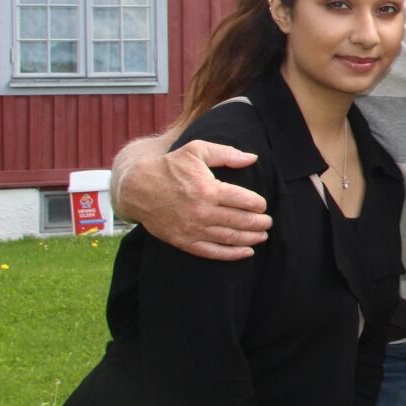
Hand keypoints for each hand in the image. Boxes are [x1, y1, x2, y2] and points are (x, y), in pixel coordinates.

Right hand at [122, 140, 269, 258]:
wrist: (137, 188)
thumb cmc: (170, 166)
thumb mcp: (196, 151)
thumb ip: (226, 153)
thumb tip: (253, 158)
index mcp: (208, 189)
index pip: (244, 200)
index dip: (258, 204)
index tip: (263, 205)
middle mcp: (201, 211)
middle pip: (240, 221)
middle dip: (259, 223)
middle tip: (268, 222)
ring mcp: (192, 229)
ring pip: (229, 237)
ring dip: (250, 238)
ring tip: (263, 236)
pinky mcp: (183, 241)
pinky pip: (212, 252)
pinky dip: (232, 254)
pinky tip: (247, 251)